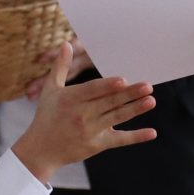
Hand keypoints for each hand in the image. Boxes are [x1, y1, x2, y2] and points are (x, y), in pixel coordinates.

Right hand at [11, 42, 155, 177]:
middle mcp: (81, 115)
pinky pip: (119, 140)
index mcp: (71, 99)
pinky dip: (136, 137)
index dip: (108, 86)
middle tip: (148, 85)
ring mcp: (90, 131)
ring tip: (151, 100)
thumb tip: (65, 44)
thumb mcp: (50, 90)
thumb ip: (60, 67)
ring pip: (117, 118)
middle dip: (129, 94)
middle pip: (109, 103)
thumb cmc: (46, 116)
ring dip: (135, 109)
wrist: (41, 150)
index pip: (93, 90)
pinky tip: (152, 132)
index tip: (123, 80)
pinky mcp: (97, 145)